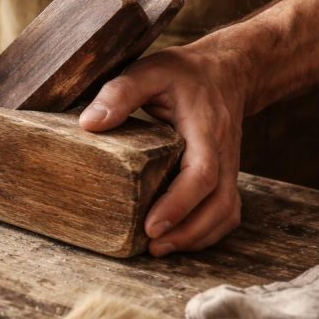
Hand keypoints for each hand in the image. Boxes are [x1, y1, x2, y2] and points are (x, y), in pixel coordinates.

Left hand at [79, 41, 251, 255]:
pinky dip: (205, 232)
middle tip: (151, 247)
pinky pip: (225, 212)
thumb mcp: (150, 70)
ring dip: (197, 237)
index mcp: (206, 129)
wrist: (227, 72)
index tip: (151, 225)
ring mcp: (228, 168)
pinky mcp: (224, 176)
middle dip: (188, 232)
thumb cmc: (184, 73)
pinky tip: (176, 239)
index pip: (202, 174)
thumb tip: (90, 124)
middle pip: (219, 204)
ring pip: (225, 213)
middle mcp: (223, 153)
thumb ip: (120, 93)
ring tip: (159, 248)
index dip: (179, 204)